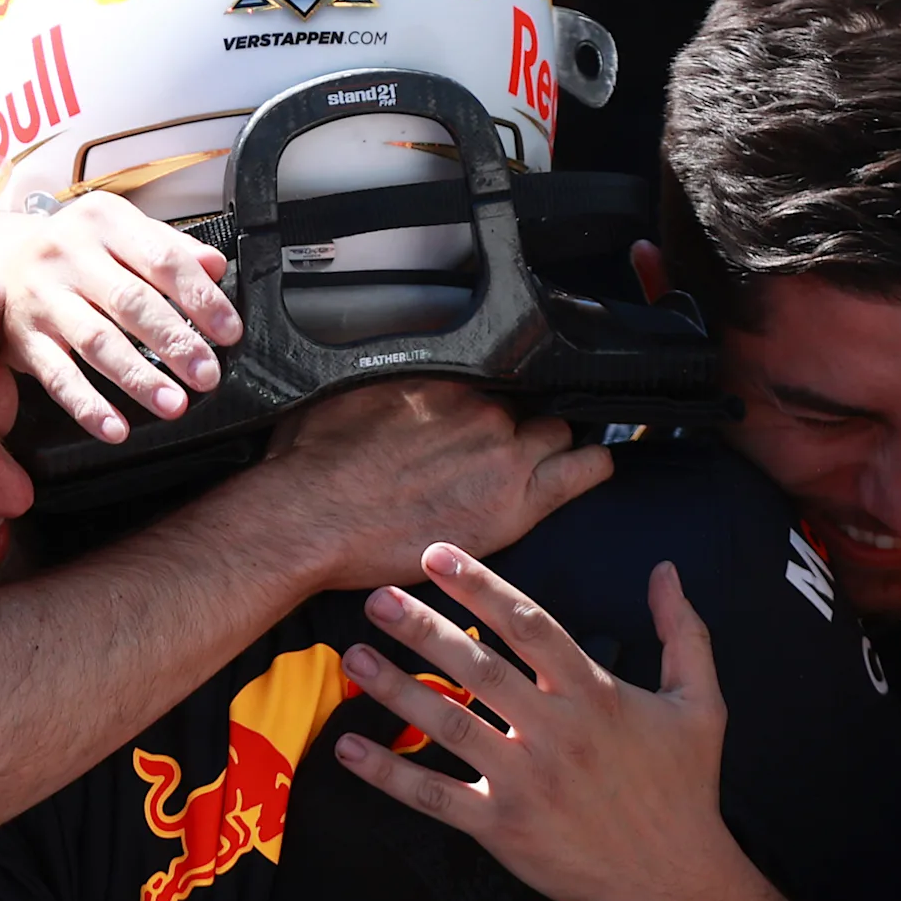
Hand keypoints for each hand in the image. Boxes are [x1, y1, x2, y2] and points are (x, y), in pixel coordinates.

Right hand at [0, 194, 239, 440]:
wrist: (1, 260)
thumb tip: (215, 266)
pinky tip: (115, 427)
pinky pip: (57, 377)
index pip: (161, 259)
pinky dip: (88, 406)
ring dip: (138, 378)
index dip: (200, 298)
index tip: (229, 331)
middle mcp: (67, 254)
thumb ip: (170, 246)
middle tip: (207, 374)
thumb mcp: (121, 231)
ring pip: (96, 341)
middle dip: (174, 342)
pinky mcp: (22, 338)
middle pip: (130, 302)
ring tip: (174, 404)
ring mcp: (41, 297)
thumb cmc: (78, 251)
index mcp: (103, 220)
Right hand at [253, 383, 611, 587]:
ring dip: (553, 444)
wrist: (309, 520)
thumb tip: (388, 380)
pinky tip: (591, 464)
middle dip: (524, 422)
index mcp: (442, 380)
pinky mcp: (514, 505)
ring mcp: (502, 455)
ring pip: (557, 434)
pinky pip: (581, 471)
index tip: (483, 416)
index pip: (493, 381)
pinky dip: (590, 465)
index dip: (492, 400)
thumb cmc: (312, 467)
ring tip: (549, 458)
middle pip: (528, 407)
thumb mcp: (342, 396)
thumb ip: (384, 385)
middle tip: (506, 446)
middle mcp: (479, 410)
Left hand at [332, 544, 750, 900]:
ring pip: (449, 726)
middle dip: (423, 629)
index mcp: (594, 695)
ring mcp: (525, 782)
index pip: (529, 625)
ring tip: (354, 658)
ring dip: (396, 691)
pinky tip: (349, 750)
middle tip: (377, 597)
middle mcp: (555, 732)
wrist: (674, 879)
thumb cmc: (684, 788)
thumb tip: (667, 571)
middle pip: (478, 669)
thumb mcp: (701, 703)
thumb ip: (682, 633)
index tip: (437, 555)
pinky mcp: (502, 827)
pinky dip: (390, 774)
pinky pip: (436, 797)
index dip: (480, 586)